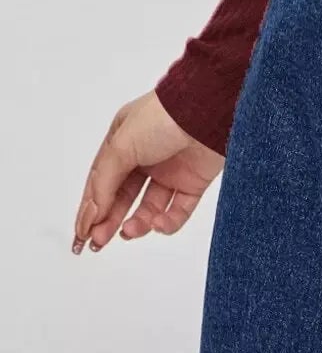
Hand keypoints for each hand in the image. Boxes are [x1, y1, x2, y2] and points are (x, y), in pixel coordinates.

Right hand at [71, 90, 224, 254]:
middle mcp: (146, 156)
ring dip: (136, 224)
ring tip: (129, 230)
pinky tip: (158, 222)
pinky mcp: (194, 182)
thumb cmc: (163, 117)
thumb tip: (91, 215)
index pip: (100, 181)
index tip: (80, 235)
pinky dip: (167, 222)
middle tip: (98, 242)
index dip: (90, 209)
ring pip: (149, 208)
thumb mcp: (120, 146)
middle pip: (122, 198)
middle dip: (109, 221)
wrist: (209, 110)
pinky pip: (178, 210)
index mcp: (123, 142)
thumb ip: (102, 183)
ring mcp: (171, 170)